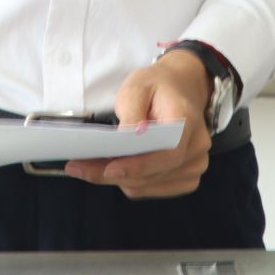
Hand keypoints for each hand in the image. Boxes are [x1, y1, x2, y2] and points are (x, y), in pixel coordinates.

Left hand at [64, 51, 211, 197]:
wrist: (181, 88)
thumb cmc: (157, 86)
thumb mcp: (137, 87)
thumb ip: (131, 112)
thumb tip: (125, 140)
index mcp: (187, 120)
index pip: (168, 154)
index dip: (138, 166)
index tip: (109, 169)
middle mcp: (196, 147)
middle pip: (153, 174)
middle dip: (112, 173)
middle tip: (77, 167)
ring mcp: (195, 164)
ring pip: (148, 185)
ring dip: (118, 179)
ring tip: (90, 165)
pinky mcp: (187, 177)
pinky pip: (153, 189)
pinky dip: (131, 182)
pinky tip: (116, 167)